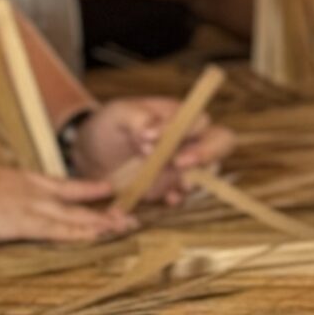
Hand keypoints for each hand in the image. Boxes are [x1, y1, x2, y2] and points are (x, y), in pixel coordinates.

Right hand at [0, 159, 136, 246]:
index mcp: (12, 177)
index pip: (56, 184)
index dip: (82, 190)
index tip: (105, 193)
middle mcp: (25, 186)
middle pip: (73, 196)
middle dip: (102, 206)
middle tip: (131, 213)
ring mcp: (22, 203)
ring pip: (72, 214)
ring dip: (102, 222)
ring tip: (128, 225)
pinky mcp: (15, 222)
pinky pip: (56, 229)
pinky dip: (81, 233)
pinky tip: (101, 236)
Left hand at [70, 99, 237, 204]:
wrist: (92, 155)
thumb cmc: (109, 126)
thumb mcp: (117, 115)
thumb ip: (137, 118)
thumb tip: (151, 132)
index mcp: (179, 116)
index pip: (199, 120)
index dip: (188, 130)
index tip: (157, 139)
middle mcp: (188, 139)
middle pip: (221, 143)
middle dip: (207, 154)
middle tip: (181, 163)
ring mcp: (182, 165)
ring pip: (207, 172)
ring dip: (193, 180)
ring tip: (176, 186)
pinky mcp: (170, 186)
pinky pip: (184, 194)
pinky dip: (178, 197)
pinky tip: (166, 199)